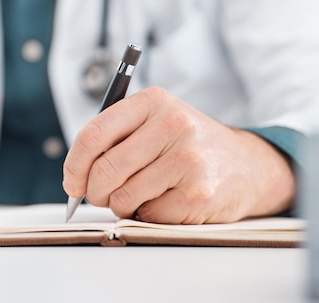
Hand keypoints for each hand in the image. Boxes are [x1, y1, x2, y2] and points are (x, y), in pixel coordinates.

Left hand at [63, 87, 294, 223]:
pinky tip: (166, 202)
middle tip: (100, 197)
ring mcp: (188, 159)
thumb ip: (115, 139)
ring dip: (122, 206)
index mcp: (153, 102)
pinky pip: (148, 216)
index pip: (93, 134)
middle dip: (94, 192)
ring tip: (140, 196)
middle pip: (104, 170)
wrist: (247, 166)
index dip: (74, 165)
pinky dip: (148, 216)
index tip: (72, 183)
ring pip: (123, 197)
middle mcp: (172, 124)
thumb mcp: (155, 123)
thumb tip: (75, 177)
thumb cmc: (188, 146)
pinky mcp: (198, 193)